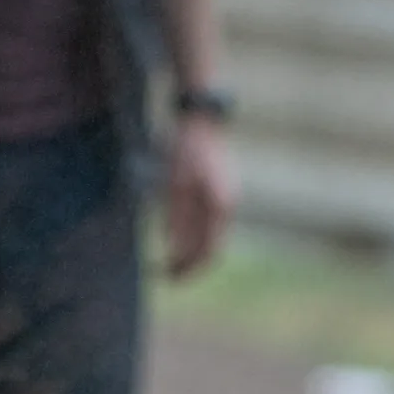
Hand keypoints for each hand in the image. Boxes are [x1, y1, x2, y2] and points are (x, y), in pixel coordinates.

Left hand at [162, 116, 238, 279]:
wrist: (199, 117)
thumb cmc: (183, 147)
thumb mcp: (173, 183)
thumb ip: (175, 216)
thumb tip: (172, 247)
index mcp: (219, 206)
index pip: (206, 250)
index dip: (186, 268)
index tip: (166, 277)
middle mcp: (227, 206)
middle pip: (211, 248)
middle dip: (189, 265)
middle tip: (166, 275)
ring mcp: (226, 198)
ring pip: (211, 237)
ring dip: (191, 251)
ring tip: (170, 259)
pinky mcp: (221, 191)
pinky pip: (209, 224)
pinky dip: (194, 236)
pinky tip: (177, 237)